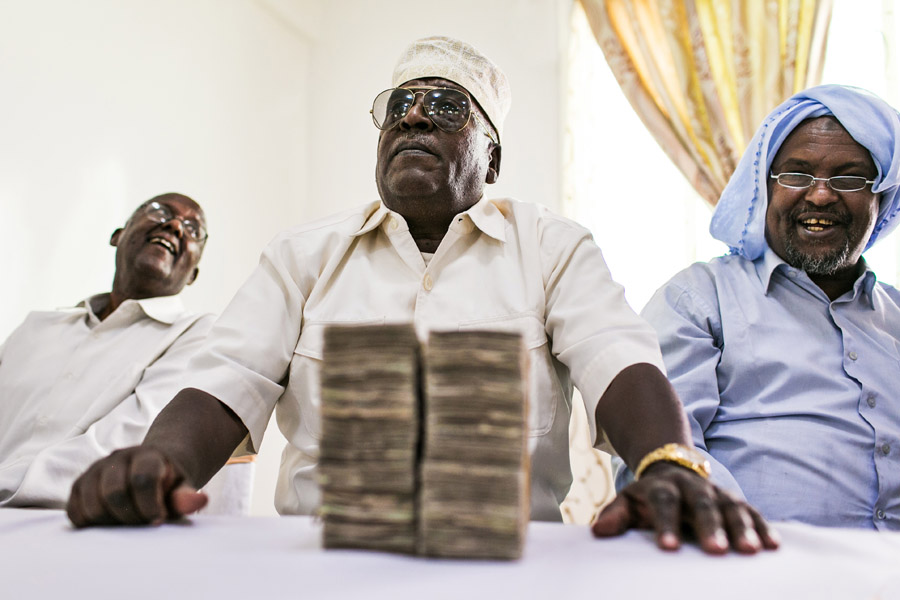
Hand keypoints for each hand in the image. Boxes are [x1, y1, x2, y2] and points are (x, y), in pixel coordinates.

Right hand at [66, 446, 207, 527]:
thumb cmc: (167, 484)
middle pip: (114, 493)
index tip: (159, 521)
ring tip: (127, 524)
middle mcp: (117, 458)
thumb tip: (200, 500)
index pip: (142, 479)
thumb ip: (186, 496)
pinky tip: (108, 524)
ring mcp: (94, 470)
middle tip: (142, 524)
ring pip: (91, 503)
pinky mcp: (78, 486)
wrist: (149, 469)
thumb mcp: (182, 487)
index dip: (150, 505)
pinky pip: (74, 511)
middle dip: (130, 516)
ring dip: (109, 522)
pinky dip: (89, 524)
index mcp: (147, 455)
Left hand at [590, 462, 779, 553]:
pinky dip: (764, 527)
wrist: (670, 468)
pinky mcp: (735, 501)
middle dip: (710, 527)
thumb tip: (599, 531)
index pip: (663, 504)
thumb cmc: (647, 498)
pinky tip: (774, 546)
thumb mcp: (627, 501)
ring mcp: (716, 493)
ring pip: (732, 507)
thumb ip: (615, 515)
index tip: (668, 547)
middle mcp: (692, 487)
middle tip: (715, 550)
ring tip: (751, 551)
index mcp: (662, 487)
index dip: (665, 524)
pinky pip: (752, 513)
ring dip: (743, 528)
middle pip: (702, 505)